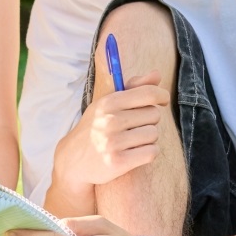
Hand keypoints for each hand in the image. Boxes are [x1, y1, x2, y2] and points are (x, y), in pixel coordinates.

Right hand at [52, 71, 169, 188]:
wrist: (73, 160)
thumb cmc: (96, 128)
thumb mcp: (108, 104)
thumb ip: (134, 88)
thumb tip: (157, 74)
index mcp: (108, 102)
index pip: (148, 93)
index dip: (162, 95)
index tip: (163, 100)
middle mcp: (110, 120)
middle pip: (154, 115)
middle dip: (149, 121)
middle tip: (133, 127)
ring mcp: (113, 142)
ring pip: (153, 134)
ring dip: (147, 139)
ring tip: (131, 141)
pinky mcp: (118, 162)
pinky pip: (151, 152)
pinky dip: (147, 153)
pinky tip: (134, 153)